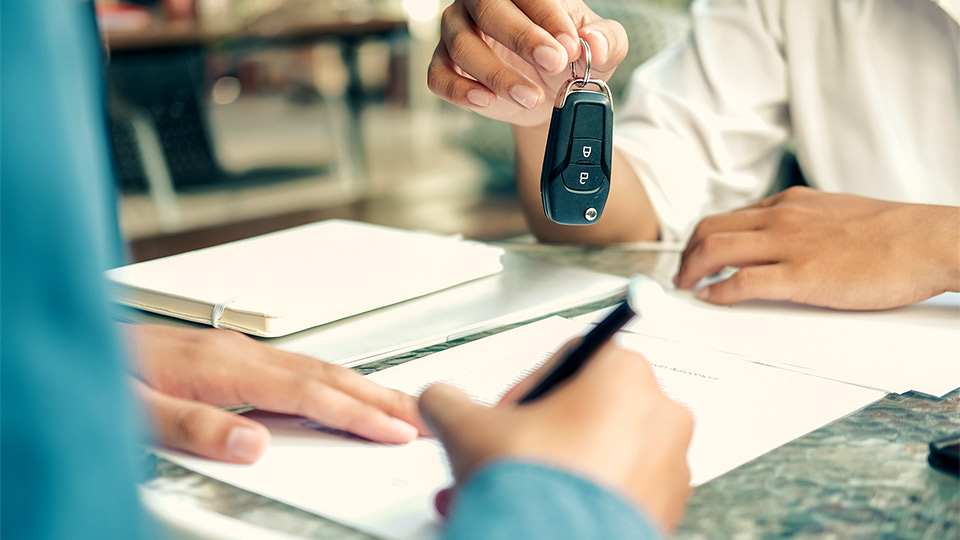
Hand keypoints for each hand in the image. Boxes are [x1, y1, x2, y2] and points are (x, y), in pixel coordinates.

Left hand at [127, 325, 425, 462]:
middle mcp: (243, 354)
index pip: (310, 395)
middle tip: (426, 413)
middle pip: (330, 375)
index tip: (397, 430)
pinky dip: (338, 381)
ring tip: (402, 405)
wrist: (84, 343)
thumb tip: (256, 444)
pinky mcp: (236, 356)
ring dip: (367, 387)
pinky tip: (346, 390)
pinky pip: (304, 367)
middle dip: (383, 396)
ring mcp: (242, 351)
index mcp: (227, 367)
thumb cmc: (109, 374)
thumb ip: (198, 427)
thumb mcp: (139, 412)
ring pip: (321, 368)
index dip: (359, 414)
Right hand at [420, 342, 693, 532]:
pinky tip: (544, 511)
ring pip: (603, 451)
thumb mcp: (468, 427)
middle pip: (587, 407)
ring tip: (516, 491)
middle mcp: (660, 413)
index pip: (571, 357)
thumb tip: (439, 399)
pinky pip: (619, 489)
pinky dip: (583, 495)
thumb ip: (448, 400)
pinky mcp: (666, 508)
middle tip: (508, 455)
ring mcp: (670, 464)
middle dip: (539, 433)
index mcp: (625, 374)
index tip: (507, 415)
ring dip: (557, 466)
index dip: (528, 385)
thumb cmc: (533, 488)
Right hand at [428, 0, 627, 126]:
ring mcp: (459, 34)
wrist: (549, 94)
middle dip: (522, 38)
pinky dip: (461, 91)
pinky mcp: (446, 68)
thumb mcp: (602, 49)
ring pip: (461, 46)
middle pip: (488, 9)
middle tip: (554, 64)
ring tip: (531, 96)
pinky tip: (487, 100)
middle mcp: (482, 4)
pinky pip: (440, 77)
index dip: (548, 17)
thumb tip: (593, 43)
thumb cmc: (570, 59)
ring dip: (497, 74)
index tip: (570, 47)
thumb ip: (607, 40)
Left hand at [675, 187, 959, 308]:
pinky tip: (710, 299)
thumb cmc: (893, 233)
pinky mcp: (800, 276)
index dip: (703, 238)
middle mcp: (781, 218)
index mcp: (790, 203)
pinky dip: (716, 291)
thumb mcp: (836, 213)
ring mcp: (788, 246)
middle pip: (709, 229)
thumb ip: (804, 223)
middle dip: (686, 254)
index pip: (730, 216)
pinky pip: (740, 282)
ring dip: (691, 271)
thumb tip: (783, 239)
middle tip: (681, 276)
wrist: (928, 241)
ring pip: (715, 249)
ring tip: (686, 289)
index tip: (695, 254)